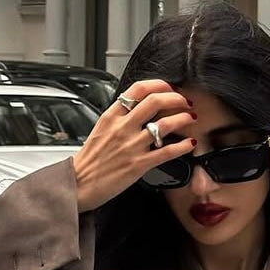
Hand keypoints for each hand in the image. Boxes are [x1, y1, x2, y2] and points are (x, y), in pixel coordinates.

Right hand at [70, 79, 196, 212]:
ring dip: (183, 118)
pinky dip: (182, 146)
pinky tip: (190, 144)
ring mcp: (131, 146)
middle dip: (176, 98)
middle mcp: (122, 127)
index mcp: (111, 116)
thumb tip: (137, 109)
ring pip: (164, 124)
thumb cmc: (90, 161)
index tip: (169, 88)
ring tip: (191, 118)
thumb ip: (119, 118)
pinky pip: (167, 151)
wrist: (79, 184)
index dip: (159, 85)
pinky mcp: (138, 164)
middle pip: (155, 101)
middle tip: (185, 101)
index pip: (138, 89)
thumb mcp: (100, 130)